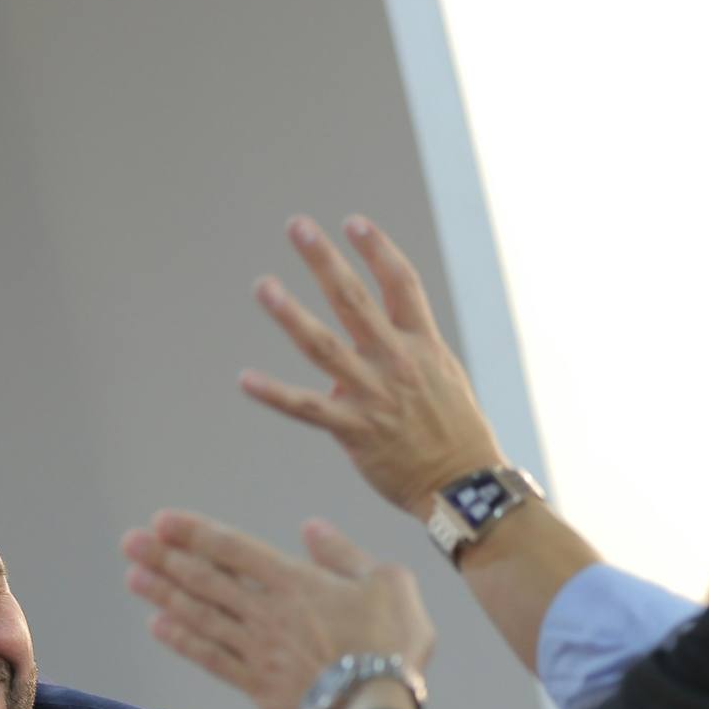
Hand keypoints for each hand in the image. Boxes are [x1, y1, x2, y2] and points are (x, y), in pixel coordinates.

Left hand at [122, 512, 434, 708]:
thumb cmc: (392, 646)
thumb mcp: (388, 583)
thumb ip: (344, 554)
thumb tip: (312, 528)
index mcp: (297, 583)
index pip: (234, 550)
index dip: (195, 533)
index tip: (162, 521)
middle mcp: (268, 613)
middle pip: (206, 580)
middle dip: (165, 558)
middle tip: (131, 542)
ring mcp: (258, 651)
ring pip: (201, 616)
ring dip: (164, 594)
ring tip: (134, 576)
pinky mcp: (258, 686)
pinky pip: (211, 658)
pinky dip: (183, 641)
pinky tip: (160, 626)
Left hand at [241, 214, 504, 514]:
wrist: (464, 485)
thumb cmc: (458, 436)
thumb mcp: (445, 381)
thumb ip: (408, 358)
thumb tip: (360, 356)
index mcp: (424, 345)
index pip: (401, 283)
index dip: (377, 249)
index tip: (352, 223)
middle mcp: (397, 362)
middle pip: (355, 299)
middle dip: (324, 259)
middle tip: (297, 225)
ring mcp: (374, 395)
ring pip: (324, 345)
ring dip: (290, 313)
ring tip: (263, 284)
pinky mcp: (355, 431)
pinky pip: (306, 409)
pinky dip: (274, 394)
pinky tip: (245, 379)